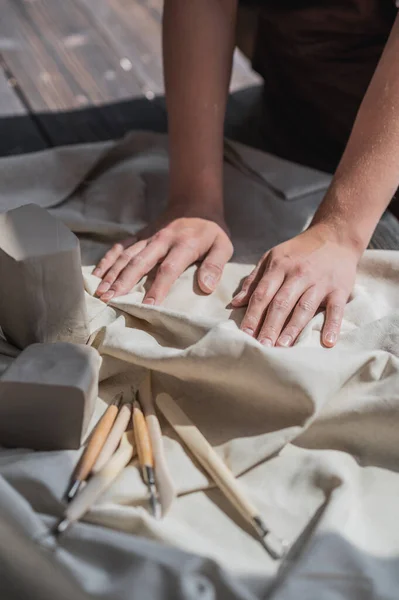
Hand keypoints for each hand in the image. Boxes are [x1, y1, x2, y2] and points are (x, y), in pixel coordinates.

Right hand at [93, 204, 232, 303]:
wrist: (196, 202)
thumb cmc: (211, 230)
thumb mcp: (223, 245)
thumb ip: (215, 266)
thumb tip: (206, 287)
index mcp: (183, 244)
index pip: (168, 269)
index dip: (158, 288)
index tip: (147, 306)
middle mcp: (161, 240)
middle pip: (139, 263)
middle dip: (123, 282)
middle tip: (110, 300)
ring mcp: (148, 237)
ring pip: (126, 256)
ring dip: (112, 274)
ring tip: (100, 292)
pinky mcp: (139, 235)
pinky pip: (120, 247)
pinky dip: (107, 260)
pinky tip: (96, 275)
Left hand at [231, 224, 360, 347]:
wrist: (335, 237)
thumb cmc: (299, 252)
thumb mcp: (273, 257)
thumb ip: (254, 281)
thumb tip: (235, 304)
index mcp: (279, 267)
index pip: (263, 294)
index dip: (253, 315)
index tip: (244, 334)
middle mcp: (299, 274)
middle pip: (281, 303)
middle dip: (270, 326)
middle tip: (262, 347)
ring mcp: (320, 282)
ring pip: (304, 308)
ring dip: (293, 329)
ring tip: (283, 347)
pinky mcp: (340, 289)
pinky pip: (336, 309)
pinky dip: (332, 325)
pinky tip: (327, 342)